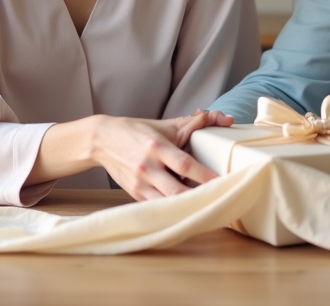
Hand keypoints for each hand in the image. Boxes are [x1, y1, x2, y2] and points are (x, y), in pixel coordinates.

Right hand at [92, 110, 233, 200]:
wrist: (102, 140)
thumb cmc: (138, 131)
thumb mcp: (166, 125)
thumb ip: (197, 122)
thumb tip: (227, 119)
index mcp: (157, 147)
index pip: (184, 164)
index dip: (204, 175)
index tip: (223, 182)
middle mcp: (147, 167)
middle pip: (176, 190)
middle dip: (198, 197)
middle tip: (219, 199)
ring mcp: (139, 183)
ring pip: (166, 202)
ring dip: (187, 206)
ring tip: (208, 206)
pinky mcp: (134, 194)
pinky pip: (157, 206)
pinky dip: (173, 209)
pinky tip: (188, 209)